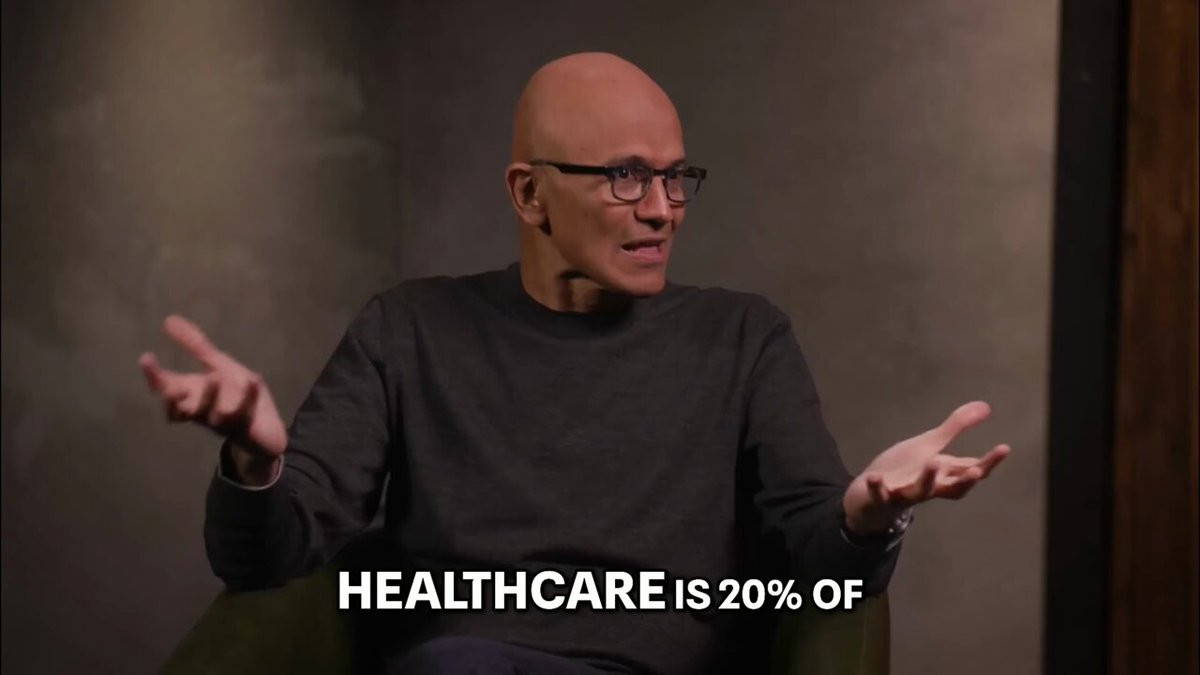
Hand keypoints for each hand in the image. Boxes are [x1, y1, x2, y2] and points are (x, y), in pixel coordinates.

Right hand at [139, 315, 287, 482]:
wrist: (266, 428)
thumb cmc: (235, 396)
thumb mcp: (218, 365)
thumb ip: (196, 346)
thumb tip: (169, 320)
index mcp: (192, 395)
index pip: (164, 389)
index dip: (153, 376)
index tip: (146, 357)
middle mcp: (201, 411)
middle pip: (176, 410)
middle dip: (171, 398)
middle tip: (170, 386)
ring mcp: (223, 422)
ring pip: (209, 416)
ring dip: (210, 397)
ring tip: (215, 377)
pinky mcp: (246, 427)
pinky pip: (246, 414)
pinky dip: (249, 397)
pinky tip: (254, 378)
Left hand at [842, 401, 1009, 534]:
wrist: (870, 495)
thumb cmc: (906, 471)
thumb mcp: (929, 446)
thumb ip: (956, 428)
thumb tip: (986, 407)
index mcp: (942, 474)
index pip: (971, 470)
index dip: (988, 462)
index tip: (1004, 448)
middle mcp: (929, 487)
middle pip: (952, 488)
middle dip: (965, 481)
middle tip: (977, 471)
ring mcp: (904, 493)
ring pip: (919, 492)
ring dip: (927, 480)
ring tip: (933, 462)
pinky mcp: (879, 498)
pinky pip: (879, 495)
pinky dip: (878, 488)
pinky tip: (876, 477)